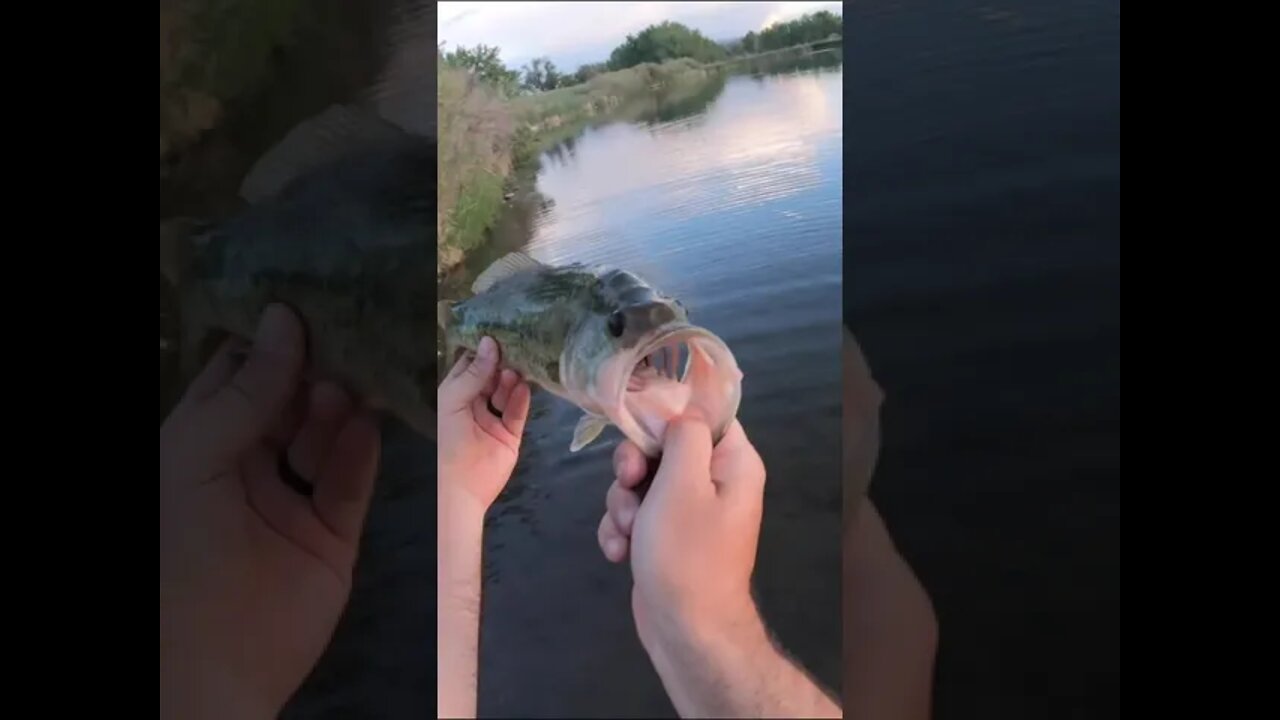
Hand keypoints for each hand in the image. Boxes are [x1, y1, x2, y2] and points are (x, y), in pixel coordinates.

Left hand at [159, 304, 380, 718]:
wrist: (209, 662)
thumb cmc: (180, 546)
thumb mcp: (196, 456)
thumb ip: (246, 392)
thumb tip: (285, 318)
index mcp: (198, 448)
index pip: (235, 380)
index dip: (266, 343)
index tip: (305, 301)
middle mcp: (243, 469)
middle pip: (285, 404)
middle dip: (311, 370)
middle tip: (347, 332)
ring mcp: (289, 502)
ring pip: (322, 439)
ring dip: (335, 408)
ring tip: (350, 382)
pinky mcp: (330, 535)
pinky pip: (350, 484)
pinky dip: (360, 451)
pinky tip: (369, 420)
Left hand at [437, 336, 531, 513]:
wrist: (459, 486)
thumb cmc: (447, 439)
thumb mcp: (453, 400)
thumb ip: (474, 373)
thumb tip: (490, 342)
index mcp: (453, 396)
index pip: (469, 367)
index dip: (482, 351)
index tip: (498, 333)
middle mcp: (473, 405)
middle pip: (491, 378)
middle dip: (501, 363)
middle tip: (516, 347)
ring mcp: (492, 420)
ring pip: (506, 393)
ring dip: (511, 380)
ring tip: (517, 369)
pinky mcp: (509, 435)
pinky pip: (517, 413)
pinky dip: (521, 399)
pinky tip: (524, 387)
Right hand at [597, 417, 766, 646]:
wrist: (686, 630)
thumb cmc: (687, 552)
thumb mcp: (682, 482)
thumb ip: (683, 435)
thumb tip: (680, 412)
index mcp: (732, 462)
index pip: (702, 415)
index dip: (665, 416)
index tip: (639, 430)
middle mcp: (714, 482)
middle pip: (661, 448)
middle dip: (632, 469)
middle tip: (628, 485)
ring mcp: (688, 513)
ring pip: (640, 483)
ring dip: (621, 505)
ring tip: (627, 533)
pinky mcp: (664, 539)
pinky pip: (635, 516)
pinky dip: (622, 532)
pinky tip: (619, 553)